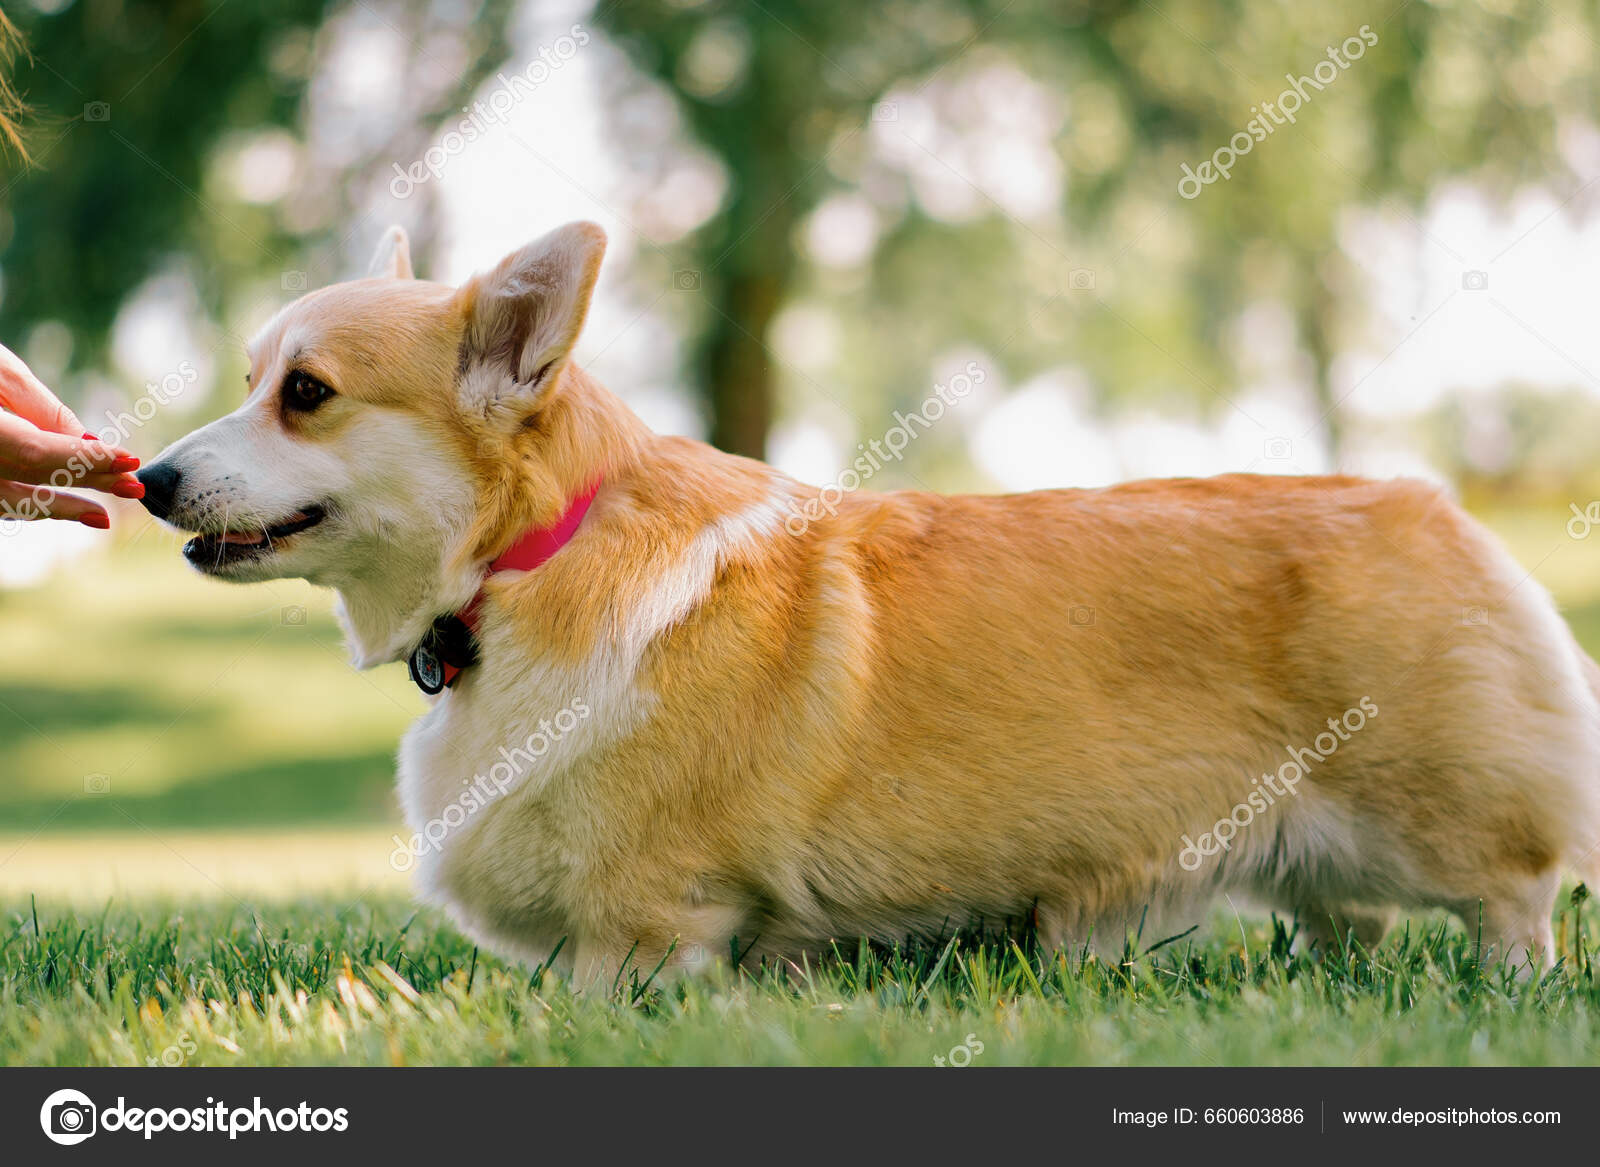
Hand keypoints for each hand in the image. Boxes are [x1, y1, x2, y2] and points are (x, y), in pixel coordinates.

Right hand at [0, 342, 142, 527]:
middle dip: (84, 483)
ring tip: (101, 516)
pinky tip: (64, 504)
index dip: (85, 459)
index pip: (35, 453)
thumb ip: (40, 409)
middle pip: (28, 481)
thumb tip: (88, 442)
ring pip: (8, 502)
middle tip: (134, 487)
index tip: (128, 460)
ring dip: (57, 507)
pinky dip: (29, 502)